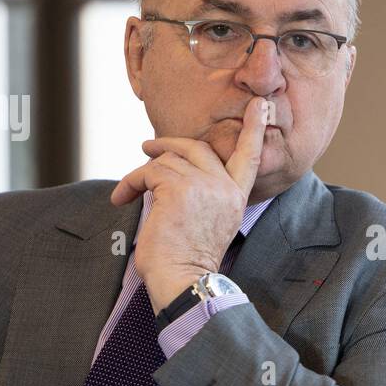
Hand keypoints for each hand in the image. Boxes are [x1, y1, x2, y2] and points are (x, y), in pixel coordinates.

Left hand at [110, 94, 268, 312]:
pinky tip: (122, 199)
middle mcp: (225, 188)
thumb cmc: (188, 261)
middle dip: (170, 143)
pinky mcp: (177, 189)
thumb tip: (175, 172)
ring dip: (141, 175)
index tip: (263, 104)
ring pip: (166, 161)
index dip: (255, 128)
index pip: (250, 156)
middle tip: (147, 147)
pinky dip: (130, 183)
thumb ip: (205, 195)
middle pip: (198, 148)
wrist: (183, 280)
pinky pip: (148, 172)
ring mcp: (203, 186)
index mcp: (236, 197)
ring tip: (128, 192)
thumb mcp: (209, 223)